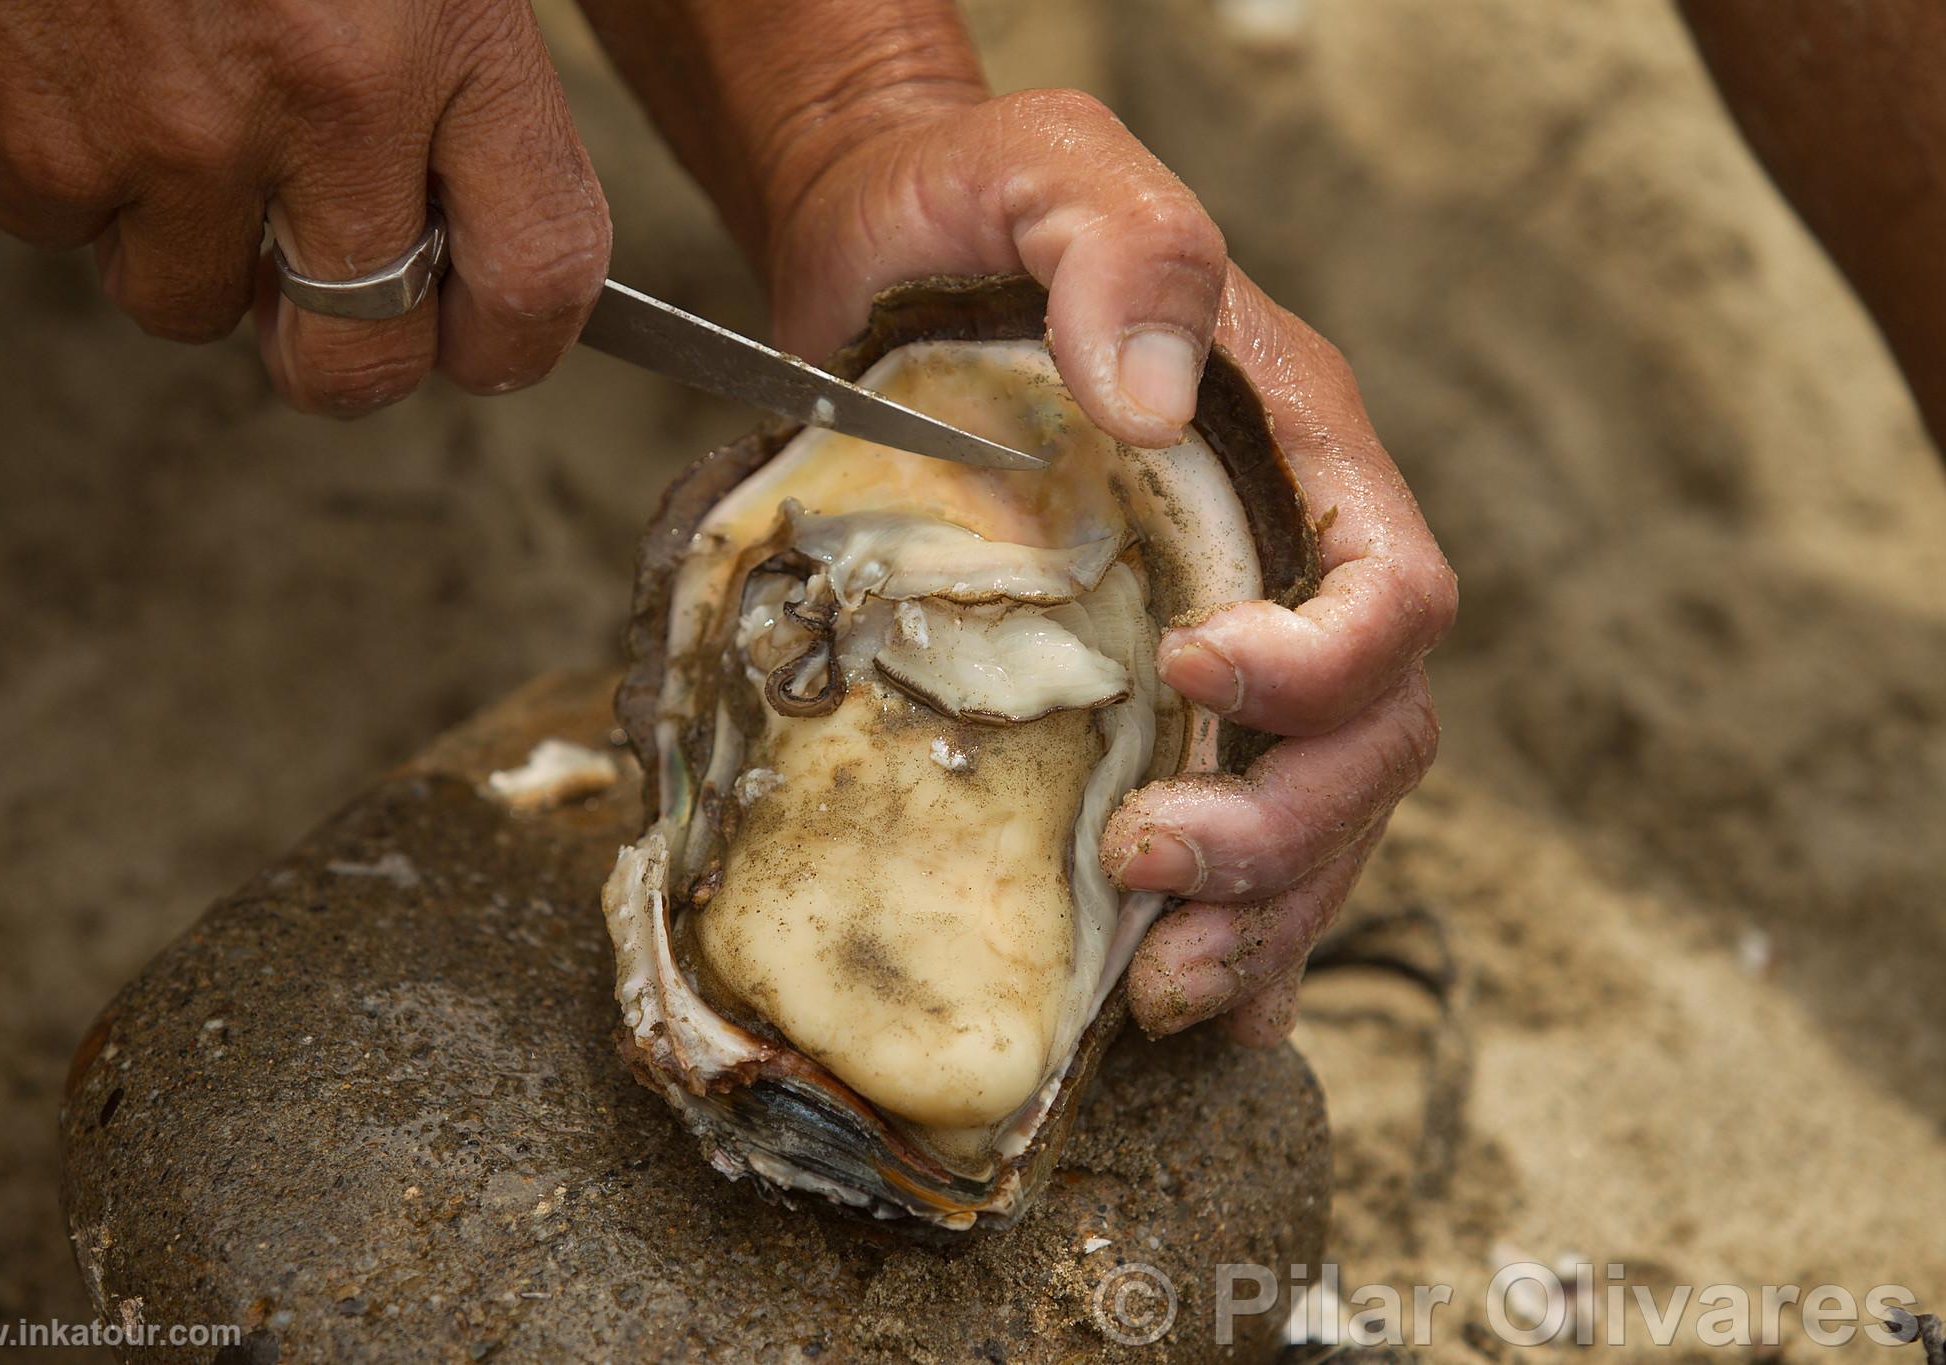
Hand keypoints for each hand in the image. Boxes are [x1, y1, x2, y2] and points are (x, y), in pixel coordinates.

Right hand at [0, 0, 607, 412]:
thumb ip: (460, 66)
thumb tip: (463, 219)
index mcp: (439, 33)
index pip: (538, 275)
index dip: (519, 338)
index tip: (492, 337)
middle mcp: (312, 106)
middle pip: (357, 361)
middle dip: (348, 350)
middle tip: (330, 290)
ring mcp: (158, 137)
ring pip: (189, 306)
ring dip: (196, 250)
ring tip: (185, 122)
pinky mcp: (20, 138)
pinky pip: (60, 230)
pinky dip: (76, 177)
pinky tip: (91, 70)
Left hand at [764, 90, 1456, 1047]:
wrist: (885, 256)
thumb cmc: (971, 210)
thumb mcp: (1050, 174)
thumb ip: (1121, 252)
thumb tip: (1146, 401)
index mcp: (1299, 454)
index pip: (1388, 592)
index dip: (1320, 663)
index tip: (1195, 675)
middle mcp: (1282, 565)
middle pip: (1368, 741)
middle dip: (1282, 834)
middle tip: (1150, 875)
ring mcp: (1221, 643)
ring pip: (1311, 818)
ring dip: (1254, 917)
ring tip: (1157, 988)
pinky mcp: (1140, 702)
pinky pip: (1227, 830)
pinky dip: (1222, 929)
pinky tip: (1173, 1001)